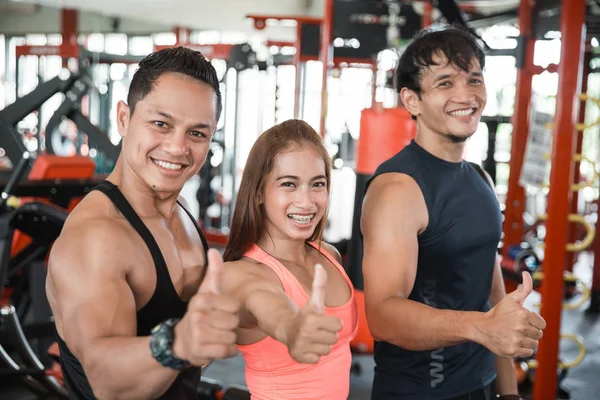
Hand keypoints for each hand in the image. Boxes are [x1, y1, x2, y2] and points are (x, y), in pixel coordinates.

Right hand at [173, 249, 240, 365]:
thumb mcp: (207, 291)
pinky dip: (228, 351)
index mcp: (201, 299)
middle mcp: (197, 316)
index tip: (220, 311)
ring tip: (216, 335)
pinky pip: (228, 351)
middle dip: (230, 326)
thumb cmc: (201, 312)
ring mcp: (197, 334)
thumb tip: (213, 249)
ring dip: (229, 338)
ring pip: (232, 337)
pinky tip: (217, 346)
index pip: (234, 306)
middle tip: (217, 325)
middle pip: (234, 322)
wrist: (181, 341)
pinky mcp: (200, 351)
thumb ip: (214, 271)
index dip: (231, 310)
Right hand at [280, 264, 342, 363]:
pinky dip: (313, 354)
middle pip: (334, 339)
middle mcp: (306, 333)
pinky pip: (317, 359)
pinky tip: (306, 346)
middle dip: (327, 334)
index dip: (332, 323)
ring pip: (327, 350)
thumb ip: (319, 284)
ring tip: (311, 338)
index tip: (321, 320)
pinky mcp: (299, 357)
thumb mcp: (314, 300)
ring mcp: (302, 346)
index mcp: (312, 319)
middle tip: (316, 330)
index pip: (338, 326)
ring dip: (321, 345)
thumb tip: (320, 265)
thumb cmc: (305, 315)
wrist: (286, 328)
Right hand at [480, 272, 545, 357]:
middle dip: (530, 331)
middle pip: (538, 335)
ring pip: (534, 344)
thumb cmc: (498, 313)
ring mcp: (517, 340)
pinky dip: (522, 349)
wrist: (482, 327)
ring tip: (515, 335)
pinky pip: (528, 353)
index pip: (542, 324)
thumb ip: (524, 287)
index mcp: (523, 314)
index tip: (523, 321)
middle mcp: (521, 328)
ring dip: (527, 341)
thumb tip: (526, 273)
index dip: (533, 322)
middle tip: (517, 329)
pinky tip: (513, 342)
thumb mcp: (510, 299)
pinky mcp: (513, 351)